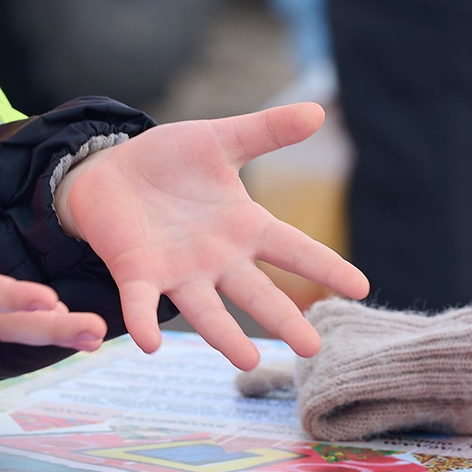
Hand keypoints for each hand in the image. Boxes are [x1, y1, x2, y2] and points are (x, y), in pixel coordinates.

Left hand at [57, 103, 369, 371]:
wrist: (110, 170)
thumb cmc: (169, 160)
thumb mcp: (220, 140)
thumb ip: (266, 131)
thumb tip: (318, 111)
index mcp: (244, 227)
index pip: (294, 249)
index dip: (326, 266)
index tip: (361, 289)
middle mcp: (218, 259)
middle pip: (257, 293)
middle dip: (283, 319)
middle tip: (313, 348)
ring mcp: (179, 272)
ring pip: (207, 310)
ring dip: (224, 336)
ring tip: (245, 360)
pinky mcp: (138, 274)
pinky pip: (142, 303)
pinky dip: (144, 322)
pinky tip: (150, 344)